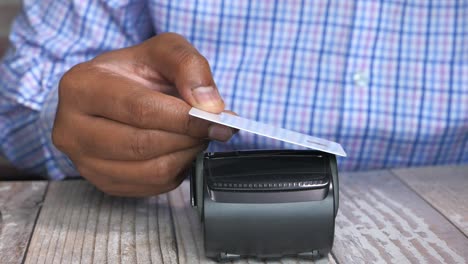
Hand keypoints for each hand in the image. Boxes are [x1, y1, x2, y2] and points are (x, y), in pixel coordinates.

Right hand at [52, 33, 233, 196]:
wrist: (114, 93)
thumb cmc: (136, 72)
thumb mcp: (164, 49)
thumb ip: (189, 66)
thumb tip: (209, 106)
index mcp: (81, 87)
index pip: (139, 109)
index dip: (184, 119)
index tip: (216, 120)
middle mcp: (72, 128)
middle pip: (143, 144)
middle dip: (188, 138)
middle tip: (211, 128)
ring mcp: (84, 161)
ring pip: (150, 171)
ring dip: (186, 155)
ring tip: (195, 136)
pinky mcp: (102, 182)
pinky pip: (152, 187)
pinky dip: (177, 170)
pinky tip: (179, 150)